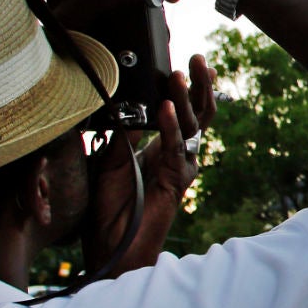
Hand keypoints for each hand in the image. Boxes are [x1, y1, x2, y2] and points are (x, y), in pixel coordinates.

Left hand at [83, 56, 217, 275]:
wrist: (111, 248)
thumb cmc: (109, 209)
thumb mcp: (109, 159)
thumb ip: (121, 133)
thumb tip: (124, 102)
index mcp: (163, 148)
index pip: (183, 111)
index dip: (188, 88)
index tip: (187, 62)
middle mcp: (177, 156)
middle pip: (197, 114)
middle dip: (199, 85)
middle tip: (198, 58)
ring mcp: (179, 169)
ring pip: (190, 128)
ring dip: (184, 99)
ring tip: (178, 73)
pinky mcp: (175, 183)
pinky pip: (174, 150)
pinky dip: (168, 127)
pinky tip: (164, 107)